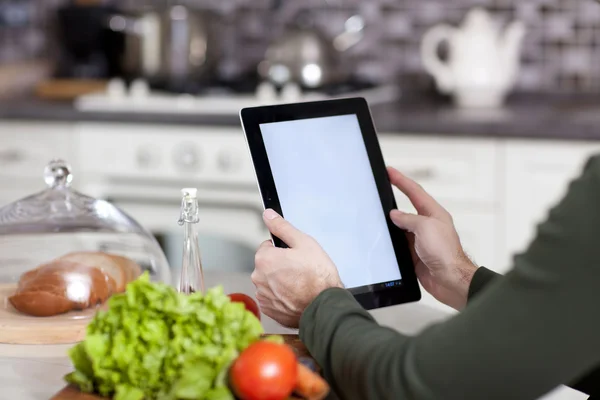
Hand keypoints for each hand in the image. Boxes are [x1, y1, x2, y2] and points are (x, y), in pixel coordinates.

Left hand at [251, 209, 342, 327]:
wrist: (324, 305)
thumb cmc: (317, 276)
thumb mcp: (303, 242)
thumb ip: (282, 227)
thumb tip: (268, 215)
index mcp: (264, 259)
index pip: (267, 247)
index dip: (283, 250)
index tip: (294, 257)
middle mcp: (258, 278)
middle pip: (267, 266)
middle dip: (280, 266)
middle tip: (300, 270)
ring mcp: (263, 296)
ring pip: (270, 282)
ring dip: (280, 282)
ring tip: (299, 284)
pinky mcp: (269, 310)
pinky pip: (273, 298)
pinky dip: (282, 297)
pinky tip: (296, 295)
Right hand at [387, 167, 477, 309]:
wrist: (449, 280)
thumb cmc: (445, 253)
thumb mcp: (425, 228)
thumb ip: (408, 219)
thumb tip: (395, 215)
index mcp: (433, 214)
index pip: (414, 192)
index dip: (401, 180)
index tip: (389, 171)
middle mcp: (427, 225)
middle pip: (407, 208)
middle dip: (394, 198)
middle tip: (381, 187)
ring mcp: (420, 239)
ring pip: (400, 227)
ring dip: (390, 223)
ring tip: (376, 214)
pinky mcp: (414, 254)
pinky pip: (399, 243)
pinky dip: (391, 241)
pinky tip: (382, 239)